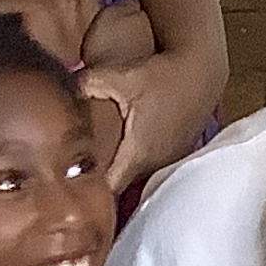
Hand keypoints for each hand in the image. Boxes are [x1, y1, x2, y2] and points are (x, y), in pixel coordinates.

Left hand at [80, 15, 219, 195]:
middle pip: (117, 186)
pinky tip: (118, 149)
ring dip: (113, 173)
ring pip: (131, 177)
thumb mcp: (123, 76)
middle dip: (95, 184)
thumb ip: (90, 84)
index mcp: (137, 153)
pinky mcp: (171, 155)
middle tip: (67, 178)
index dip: (87, 193)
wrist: (202, 72)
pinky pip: (144, 167)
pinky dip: (129, 162)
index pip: (108, 188)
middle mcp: (152, 165)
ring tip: (88, 166)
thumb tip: (62, 87)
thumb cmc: (164, 76)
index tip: (66, 192)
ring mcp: (164, 162)